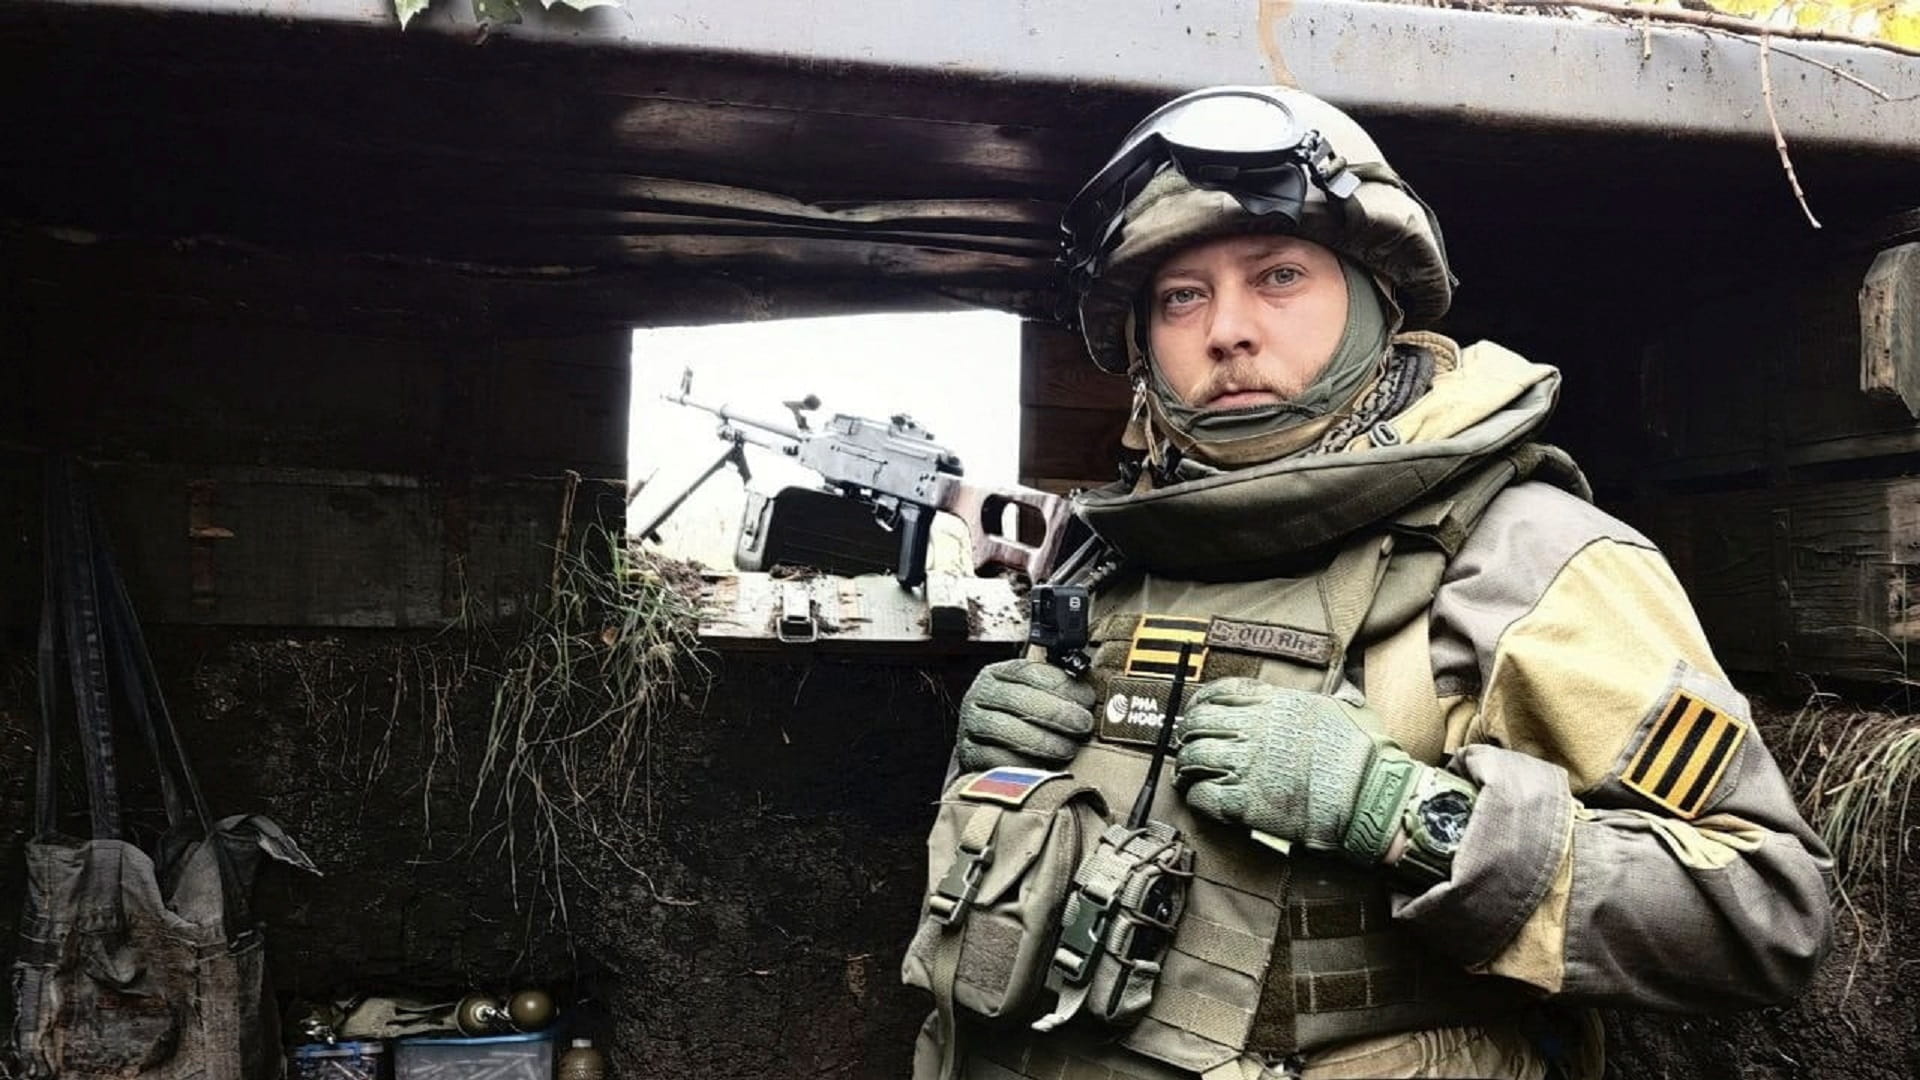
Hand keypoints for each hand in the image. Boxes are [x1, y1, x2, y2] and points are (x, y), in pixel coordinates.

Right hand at [954, 659, 1096, 771]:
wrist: (990, 746)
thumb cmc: (1022, 718)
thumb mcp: (1037, 694)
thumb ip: (1060, 689)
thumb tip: (1090, 695)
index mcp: (999, 672)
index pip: (1030, 672)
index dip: (1062, 685)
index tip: (1087, 699)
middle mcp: (980, 694)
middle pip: (1018, 699)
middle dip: (1057, 713)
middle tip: (1083, 725)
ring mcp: (971, 724)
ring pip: (1007, 729)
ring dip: (1043, 741)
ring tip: (1067, 749)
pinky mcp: (969, 754)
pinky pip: (997, 759)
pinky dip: (1024, 764)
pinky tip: (1045, 767)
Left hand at [1173, 678, 1417, 863]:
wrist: (1370, 795)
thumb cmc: (1365, 753)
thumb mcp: (1345, 707)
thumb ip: (1324, 698)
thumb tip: (1338, 691)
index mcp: (1276, 703)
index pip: (1221, 691)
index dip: (1201, 700)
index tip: (1197, 708)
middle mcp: (1255, 729)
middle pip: (1200, 723)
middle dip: (1188, 732)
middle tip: (1188, 743)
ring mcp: (1247, 765)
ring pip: (1195, 757)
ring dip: (1186, 765)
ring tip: (1186, 772)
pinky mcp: (1245, 802)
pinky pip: (1203, 795)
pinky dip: (1195, 795)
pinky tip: (1197, 796)